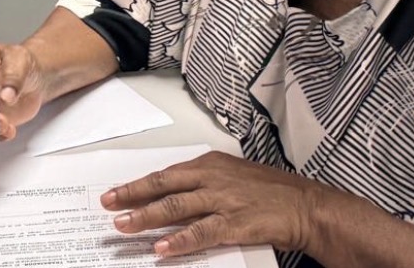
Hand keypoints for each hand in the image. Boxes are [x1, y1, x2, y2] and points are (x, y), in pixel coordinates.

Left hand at [102, 151, 326, 257]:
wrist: (306, 206)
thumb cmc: (273, 192)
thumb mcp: (234, 177)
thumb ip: (205, 184)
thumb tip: (175, 197)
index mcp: (210, 164)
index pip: (166, 174)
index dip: (138, 184)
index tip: (115, 192)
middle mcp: (212, 178)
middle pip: (163, 185)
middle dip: (132, 195)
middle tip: (107, 204)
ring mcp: (222, 199)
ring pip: (175, 207)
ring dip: (146, 218)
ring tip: (123, 226)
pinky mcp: (235, 222)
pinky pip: (200, 233)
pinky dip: (178, 241)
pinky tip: (161, 249)